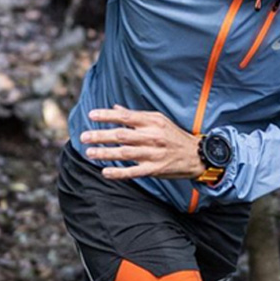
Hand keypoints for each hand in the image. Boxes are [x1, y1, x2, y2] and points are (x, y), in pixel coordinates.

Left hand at [80, 105, 204, 180]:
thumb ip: (136, 116)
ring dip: (105, 153)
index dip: (107, 115)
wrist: (196, 155)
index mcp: (152, 122)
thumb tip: (115, 107)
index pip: (125, 117)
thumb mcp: (158, 120)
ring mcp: (153, 154)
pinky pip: (133, 172)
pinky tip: (105, 172)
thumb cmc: (174, 135)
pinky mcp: (154, 170)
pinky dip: (118, 173)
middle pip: (121, 135)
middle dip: (100, 136)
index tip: (91, 115)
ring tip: (89, 153)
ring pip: (124, 153)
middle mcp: (151, 137)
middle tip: (84, 137)